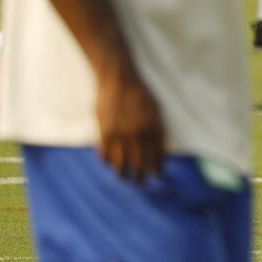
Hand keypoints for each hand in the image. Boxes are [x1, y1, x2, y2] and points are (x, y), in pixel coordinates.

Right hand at [96, 57, 165, 182]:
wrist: (119, 79)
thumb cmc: (140, 93)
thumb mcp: (156, 109)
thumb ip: (156, 129)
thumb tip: (157, 148)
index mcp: (154, 128)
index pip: (157, 156)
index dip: (157, 167)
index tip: (155, 174)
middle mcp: (138, 134)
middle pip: (140, 164)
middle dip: (140, 177)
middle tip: (139, 183)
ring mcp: (120, 134)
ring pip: (121, 163)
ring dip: (122, 174)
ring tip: (122, 179)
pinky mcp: (104, 131)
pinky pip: (104, 154)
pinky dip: (106, 161)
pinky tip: (108, 163)